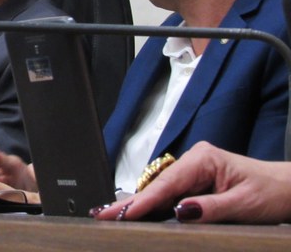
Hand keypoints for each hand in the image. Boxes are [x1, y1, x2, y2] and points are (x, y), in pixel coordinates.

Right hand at [92, 141, 290, 223]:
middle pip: (156, 185)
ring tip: (111, 215)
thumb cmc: (272, 193)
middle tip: (102, 214)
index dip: (142, 202)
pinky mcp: (195, 180)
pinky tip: (136, 211)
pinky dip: (152, 204)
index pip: (165, 185)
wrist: (289, 189)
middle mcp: (194, 160)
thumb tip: (179, 212)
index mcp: (203, 159)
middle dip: (129, 201)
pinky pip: (168, 193)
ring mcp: (193, 169)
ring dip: (138, 204)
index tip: (121, 213)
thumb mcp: (244, 206)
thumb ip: (210, 209)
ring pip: (159, 189)